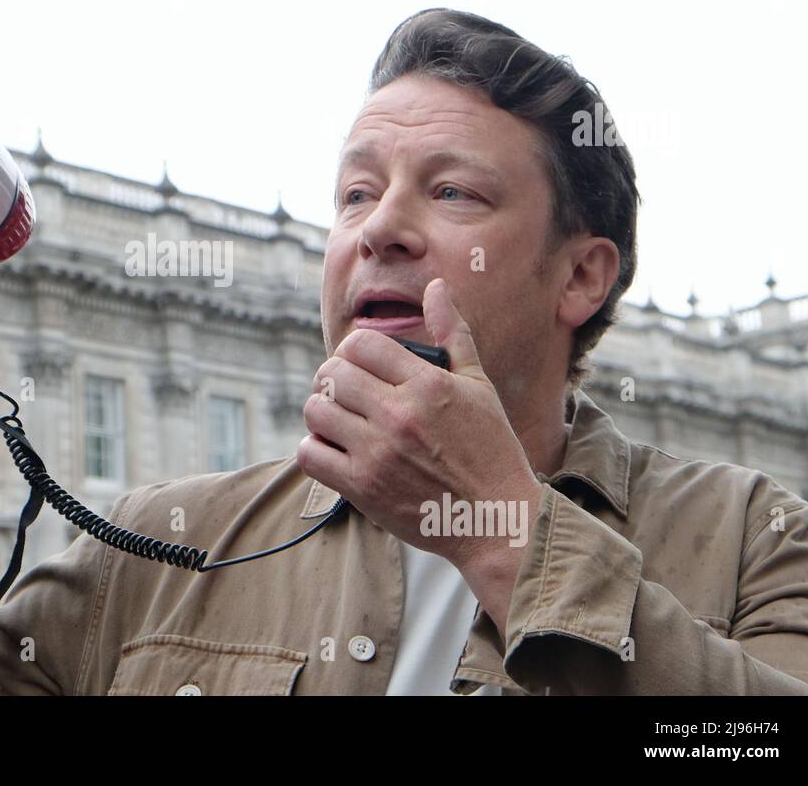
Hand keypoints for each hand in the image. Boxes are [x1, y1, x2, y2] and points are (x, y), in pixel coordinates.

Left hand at [297, 278, 541, 628]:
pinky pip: (310, 454)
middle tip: (346, 392)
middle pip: (331, 374)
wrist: (497, 520)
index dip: (353, 350)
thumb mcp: (479, 386)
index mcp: (427, 385)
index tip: (361, 365)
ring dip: (321, 411)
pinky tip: (334, 449)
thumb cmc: (492, 450)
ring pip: (315, 410)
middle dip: (333, 378)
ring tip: (339, 419)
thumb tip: (437, 288)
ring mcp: (378, 452)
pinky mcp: (362, 487)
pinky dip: (314, 448)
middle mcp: (399, 415)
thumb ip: (453, 333)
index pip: (360, 344)